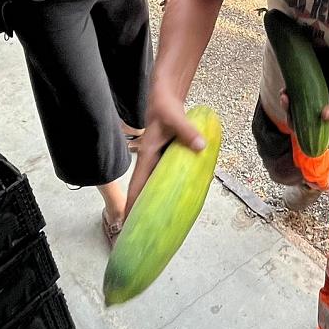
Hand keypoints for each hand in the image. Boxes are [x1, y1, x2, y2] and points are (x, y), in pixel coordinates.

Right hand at [126, 93, 205, 215]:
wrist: (164, 97)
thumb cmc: (166, 107)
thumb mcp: (176, 118)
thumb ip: (188, 132)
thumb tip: (201, 147)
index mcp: (147, 156)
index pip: (137, 185)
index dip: (133, 204)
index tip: (128, 223)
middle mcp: (149, 161)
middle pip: (143, 190)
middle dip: (141, 209)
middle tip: (142, 231)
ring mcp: (157, 160)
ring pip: (153, 185)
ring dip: (153, 200)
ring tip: (157, 221)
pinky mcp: (165, 158)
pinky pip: (165, 177)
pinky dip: (166, 188)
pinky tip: (175, 197)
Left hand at [280, 85, 328, 126]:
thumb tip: (324, 114)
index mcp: (320, 123)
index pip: (301, 127)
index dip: (292, 120)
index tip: (288, 108)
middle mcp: (316, 114)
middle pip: (296, 114)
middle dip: (287, 107)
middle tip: (284, 96)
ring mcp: (316, 102)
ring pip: (297, 103)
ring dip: (289, 98)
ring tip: (285, 89)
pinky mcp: (317, 90)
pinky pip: (303, 91)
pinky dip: (296, 88)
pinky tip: (292, 82)